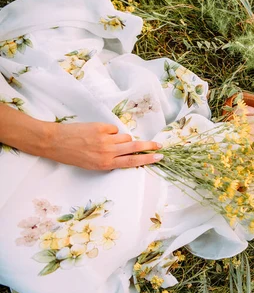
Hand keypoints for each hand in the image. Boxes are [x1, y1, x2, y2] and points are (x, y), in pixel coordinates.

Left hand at [43, 122, 162, 169]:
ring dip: (122, 139)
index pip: (132, 161)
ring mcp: (105, 139)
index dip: (147, 159)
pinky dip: (110, 131)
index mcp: (106, 164)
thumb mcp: (93, 165)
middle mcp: (108, 152)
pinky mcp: (101, 128)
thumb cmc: (73, 155)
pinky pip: (114, 129)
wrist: (56, 142)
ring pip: (125, 137)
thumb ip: (110, 160)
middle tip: (158, 145)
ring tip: (110, 141)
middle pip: (135, 147)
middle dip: (149, 146)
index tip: (158, 157)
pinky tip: (99, 133)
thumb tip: (125, 152)